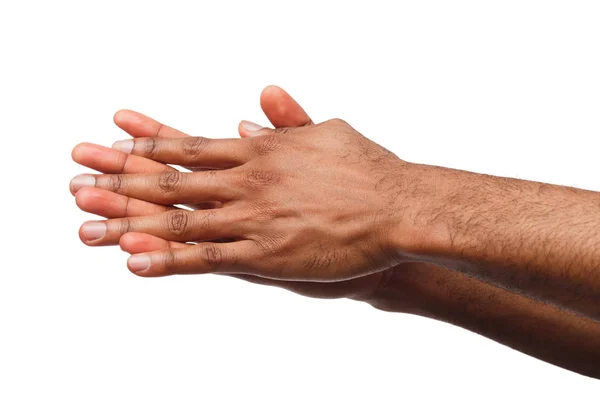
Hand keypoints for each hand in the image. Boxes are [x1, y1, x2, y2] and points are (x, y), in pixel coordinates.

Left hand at [71, 109, 410, 280]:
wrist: (399, 208)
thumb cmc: (368, 169)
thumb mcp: (326, 132)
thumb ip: (286, 123)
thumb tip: (253, 114)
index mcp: (260, 151)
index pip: (191, 146)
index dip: (149, 145)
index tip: (115, 143)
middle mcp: (247, 181)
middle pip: (172, 181)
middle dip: (121, 180)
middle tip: (77, 179)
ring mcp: (253, 218)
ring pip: (179, 221)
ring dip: (130, 223)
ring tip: (86, 226)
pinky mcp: (266, 255)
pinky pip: (207, 259)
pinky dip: (169, 260)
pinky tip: (135, 261)